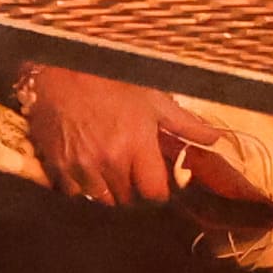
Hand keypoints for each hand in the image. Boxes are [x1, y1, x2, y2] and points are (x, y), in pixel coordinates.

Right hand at [23, 64, 190, 207]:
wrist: (58, 71)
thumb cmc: (109, 82)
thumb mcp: (151, 98)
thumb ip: (184, 123)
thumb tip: (215, 139)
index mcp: (137, 144)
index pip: (154, 193)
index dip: (158, 192)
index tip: (156, 182)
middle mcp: (110, 160)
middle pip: (128, 200)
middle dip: (133, 190)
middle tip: (132, 173)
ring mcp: (82, 166)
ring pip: (101, 200)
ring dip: (108, 191)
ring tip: (109, 172)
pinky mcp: (57, 167)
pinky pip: (74, 194)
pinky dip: (81, 188)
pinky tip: (85, 169)